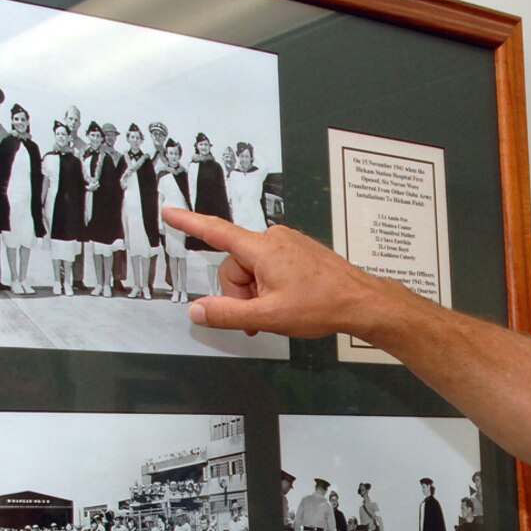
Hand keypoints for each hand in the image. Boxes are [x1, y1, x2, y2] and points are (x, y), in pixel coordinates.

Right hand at [165, 209, 391, 339]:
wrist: (361, 301)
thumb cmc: (319, 306)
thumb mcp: (268, 316)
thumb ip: (228, 314)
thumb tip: (196, 310)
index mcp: (261, 248)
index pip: (215, 232)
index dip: (189, 223)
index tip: (169, 212)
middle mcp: (272, 239)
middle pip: (235, 265)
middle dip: (240, 293)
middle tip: (259, 319)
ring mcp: (287, 244)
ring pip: (253, 270)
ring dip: (256, 294)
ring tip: (277, 313)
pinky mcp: (298, 251)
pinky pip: (270, 268)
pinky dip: (269, 288)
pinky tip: (286, 304)